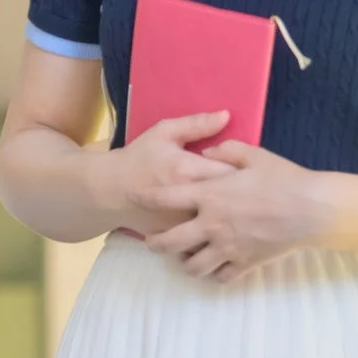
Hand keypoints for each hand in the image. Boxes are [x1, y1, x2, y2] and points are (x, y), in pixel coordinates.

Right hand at [93, 111, 237, 235]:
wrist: (109, 190)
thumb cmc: (138, 159)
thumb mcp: (163, 133)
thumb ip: (196, 124)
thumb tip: (227, 116)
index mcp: (187, 169)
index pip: (233, 173)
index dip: (245, 174)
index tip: (248, 173)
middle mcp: (187, 199)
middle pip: (231, 203)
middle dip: (242, 200)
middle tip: (246, 195)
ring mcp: (180, 222)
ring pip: (219, 227)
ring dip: (230, 221)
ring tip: (235, 214)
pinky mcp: (174, 238)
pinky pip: (202, 242)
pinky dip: (212, 238)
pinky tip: (216, 231)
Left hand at [143, 141, 335, 281]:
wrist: (314, 208)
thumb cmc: (284, 178)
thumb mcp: (254, 155)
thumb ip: (226, 151)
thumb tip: (206, 152)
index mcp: (210, 195)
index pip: (165, 199)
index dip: (146, 198)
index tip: (136, 198)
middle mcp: (212, 224)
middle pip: (169, 243)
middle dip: (154, 244)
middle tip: (152, 242)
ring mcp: (227, 247)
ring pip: (192, 266)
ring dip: (184, 263)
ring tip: (184, 257)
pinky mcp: (245, 263)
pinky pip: (220, 277)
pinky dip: (213, 274)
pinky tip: (213, 267)